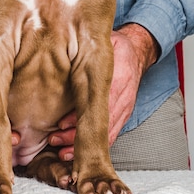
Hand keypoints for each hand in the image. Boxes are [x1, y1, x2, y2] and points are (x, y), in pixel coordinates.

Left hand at [47, 23, 158, 160]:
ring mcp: (124, 107)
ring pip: (105, 133)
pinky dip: (95, 144)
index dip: (78, 117)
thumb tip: (64, 40)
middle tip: (55, 141)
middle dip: (76, 136)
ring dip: (84, 144)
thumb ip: (87, 45)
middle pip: (99, 123)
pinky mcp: (123, 113)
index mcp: (117, 78)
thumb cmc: (117, 46)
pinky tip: (79, 151)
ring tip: (63, 153)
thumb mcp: (105, 41)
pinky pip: (110, 133)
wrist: (138, 50)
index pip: (97, 103)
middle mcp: (122, 97)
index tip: (60, 125)